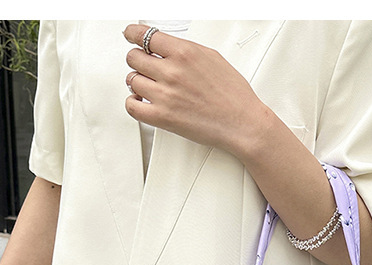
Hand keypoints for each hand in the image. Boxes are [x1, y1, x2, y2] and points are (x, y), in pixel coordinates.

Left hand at [123, 24, 267, 157]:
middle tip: (145, 66)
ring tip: (149, 86)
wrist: (242, 123)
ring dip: (137, 82)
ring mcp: (165, 95)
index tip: (130, 35)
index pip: (144, 35)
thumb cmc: (233, 95)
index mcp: (184, 52)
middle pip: (134, 57)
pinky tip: (141, 101)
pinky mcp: (163, 117)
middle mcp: (172, 72)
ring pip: (132, 80)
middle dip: (138, 60)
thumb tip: (166, 46)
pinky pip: (132, 106)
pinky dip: (133, 102)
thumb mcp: (211, 58)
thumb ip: (185, 50)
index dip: (133, 34)